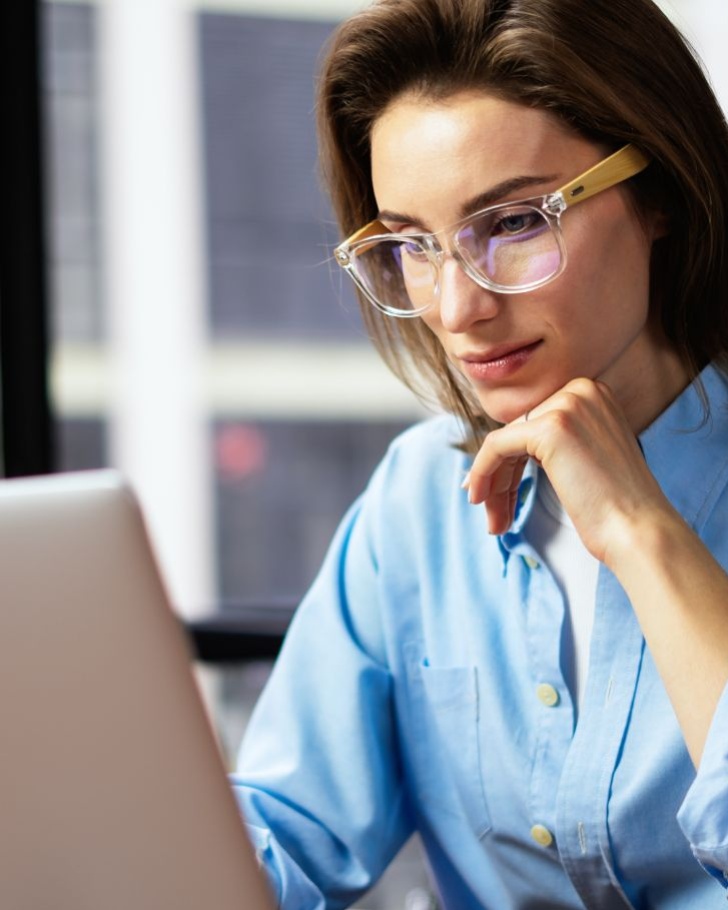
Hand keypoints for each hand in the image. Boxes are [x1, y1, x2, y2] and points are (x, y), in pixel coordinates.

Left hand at [464, 377, 672, 564]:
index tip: (498, 493)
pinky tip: (479, 500)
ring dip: (493, 484)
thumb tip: (505, 450)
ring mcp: (567, 405)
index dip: (511, 462)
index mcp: (593, 394)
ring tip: (494, 523)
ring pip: (504, 442)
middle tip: (495, 516)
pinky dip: (481, 472)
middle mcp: (582, 390)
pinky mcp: (550, 427)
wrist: (639, 531)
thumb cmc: (617, 509)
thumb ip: (557, 444)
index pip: (533, 424)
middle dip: (501, 477)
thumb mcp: (587, 458)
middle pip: (517, 433)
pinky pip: (496, 446)